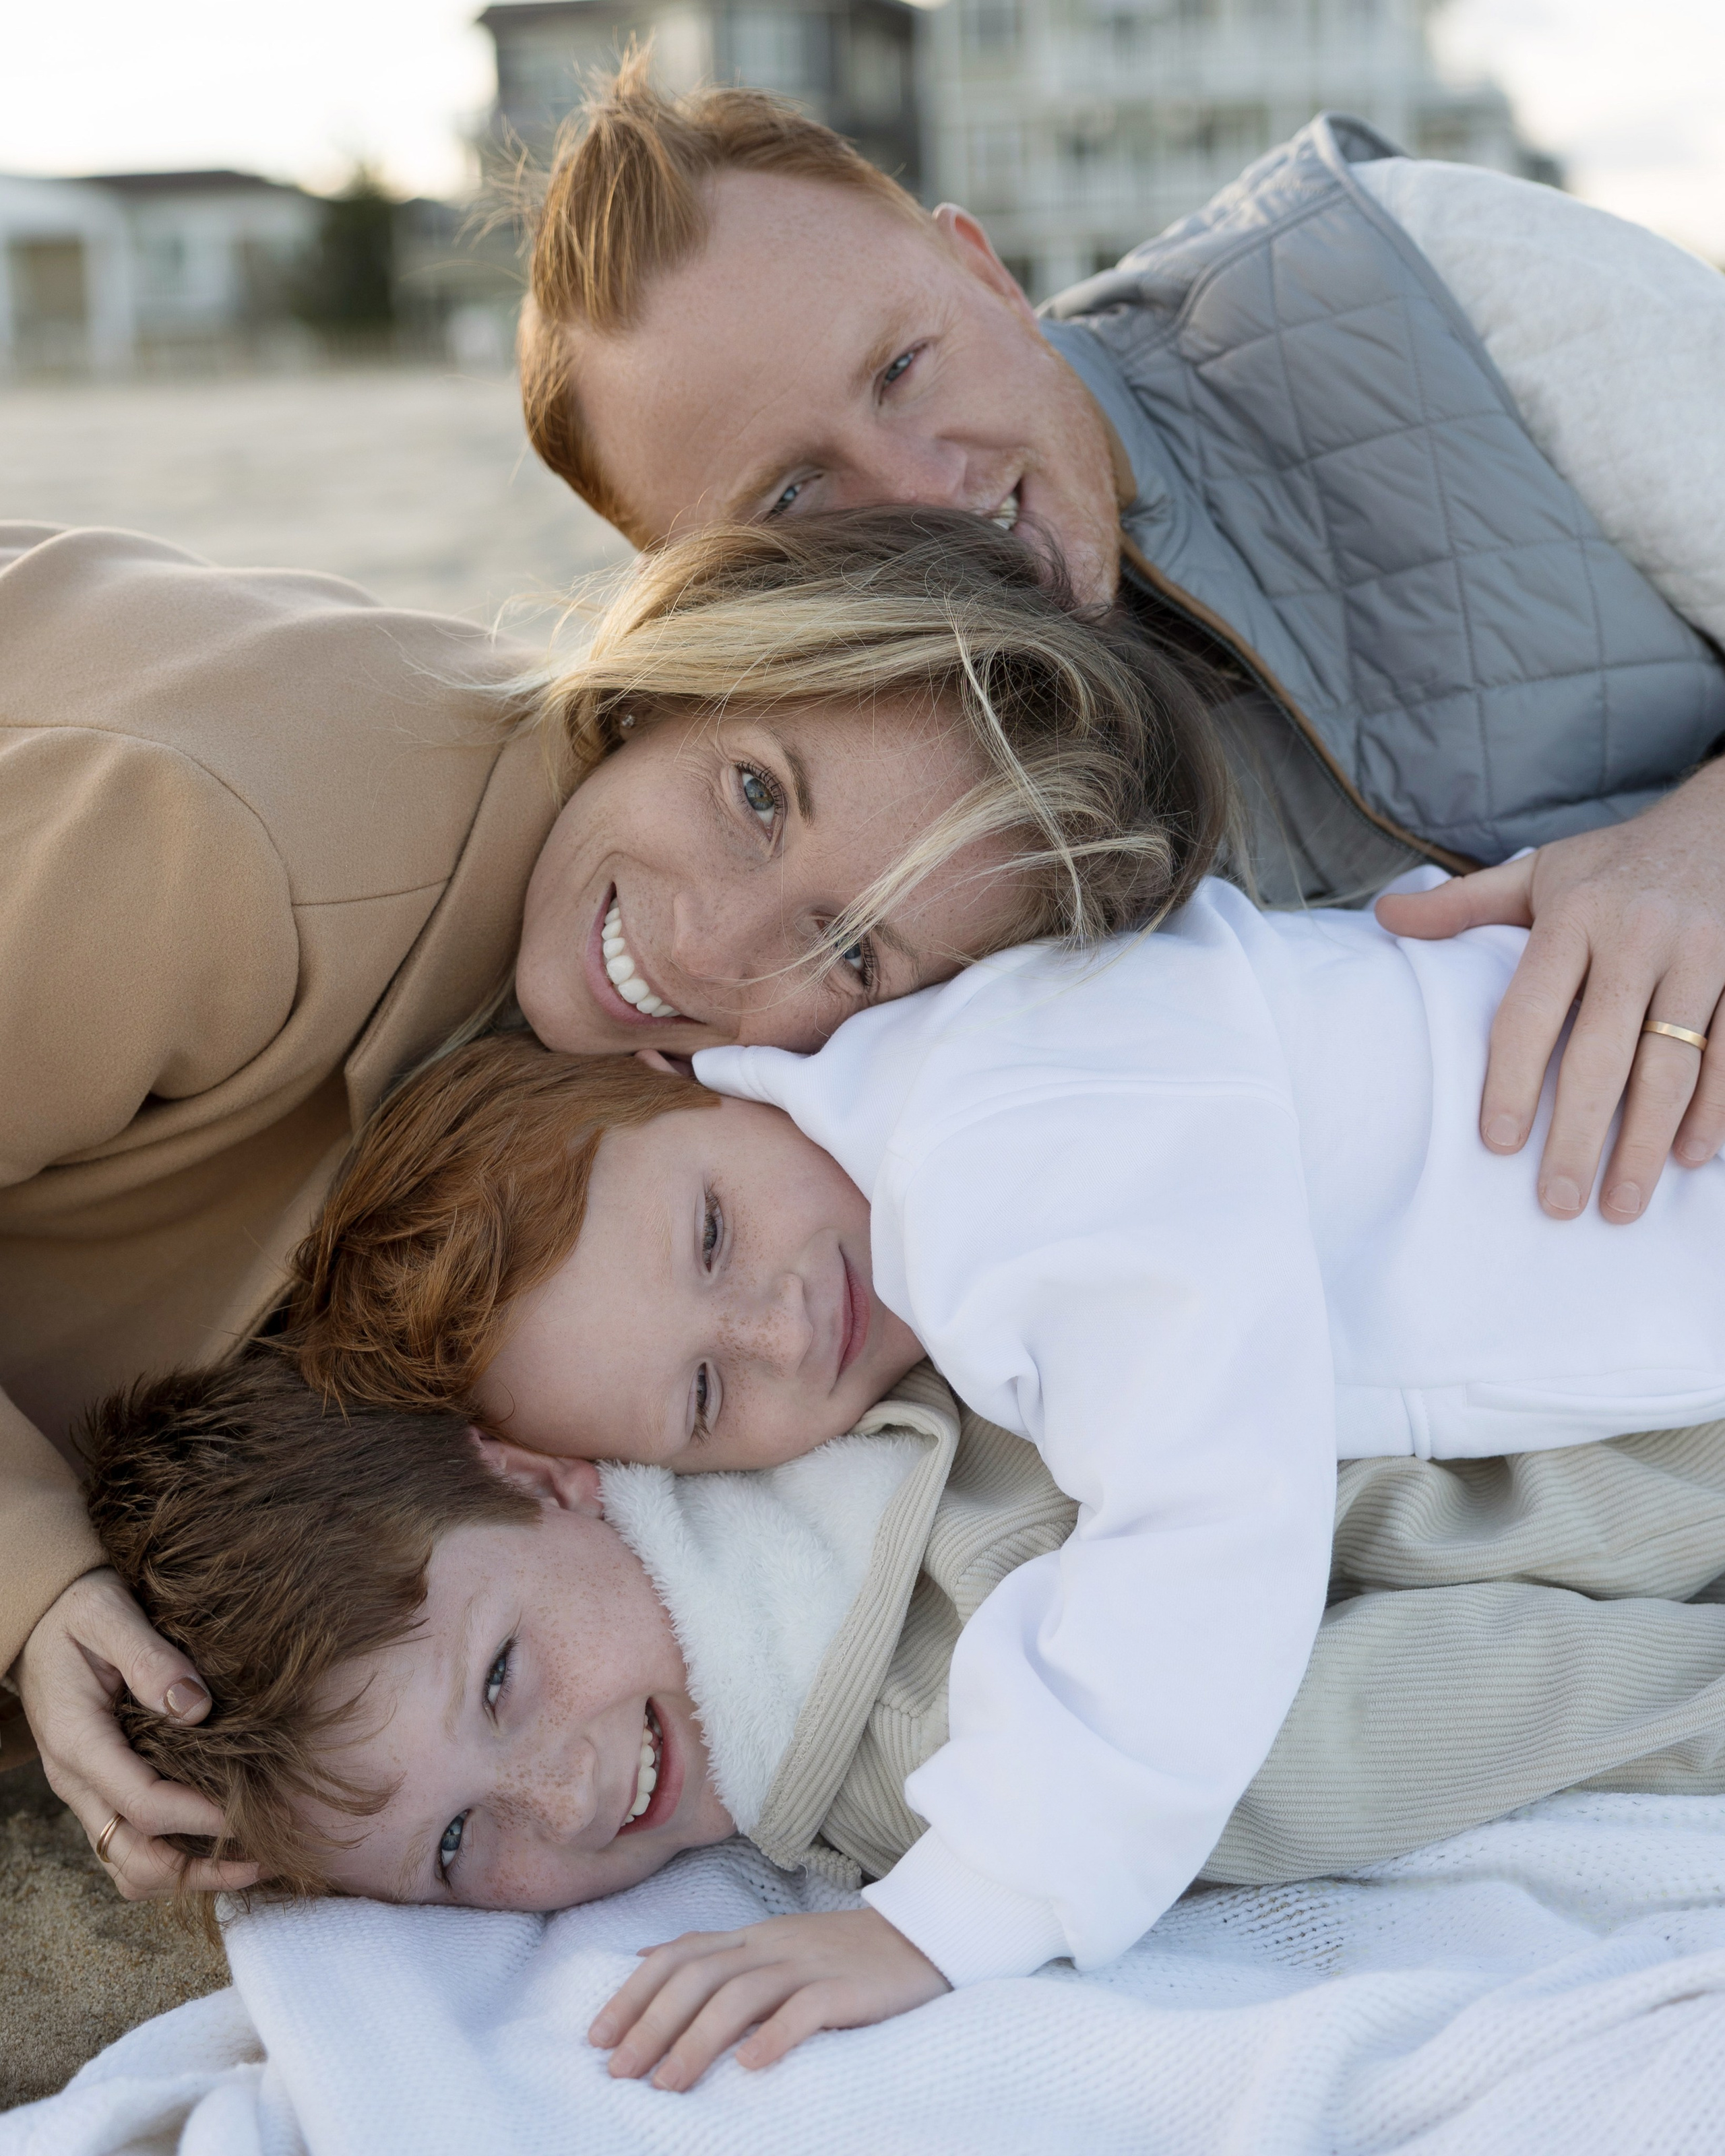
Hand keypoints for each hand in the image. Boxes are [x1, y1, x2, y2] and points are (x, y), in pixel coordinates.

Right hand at [12, 1567, 261, 1901]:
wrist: (41, 1617)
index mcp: (77, 1742)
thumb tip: (196, 1708)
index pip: (141, 1804)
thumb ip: (152, 1660)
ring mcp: (87, 1791)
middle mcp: (77, 1780)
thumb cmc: (78, 1612)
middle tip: (262, 1858)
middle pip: (132, 1859)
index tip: (250, 1812)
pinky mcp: (101, 1788)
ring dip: (186, 1873)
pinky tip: (219, 1840)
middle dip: (197, 1871)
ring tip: (248, 1861)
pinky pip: (130, 1844)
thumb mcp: (111, 1616)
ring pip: (129, 1865)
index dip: (199, 1816)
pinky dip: (174, 1854)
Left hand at [589, 1907, 948, 2090]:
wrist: (923, 1934)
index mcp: (751, 1937)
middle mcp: (771, 1945)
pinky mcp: (847, 1988)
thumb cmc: (841, 1954)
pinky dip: (774, 2035)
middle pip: (698, 1976)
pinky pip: (806, 2009)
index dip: (633, 1993)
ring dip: (696, 2040)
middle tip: (619, 2071)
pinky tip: (750, 2067)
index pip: (678, 1955)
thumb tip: (644, 1960)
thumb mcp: (772, 1945)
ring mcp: (808, 1964)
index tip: (596, 2037)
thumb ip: (715, 1952)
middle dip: (650, 2023)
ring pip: (740, 1994)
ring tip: (666, 2084)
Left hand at [1376, 758, 1724, 1221]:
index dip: (1511, 1079)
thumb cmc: (1616, 863)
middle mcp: (1637, 937)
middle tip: (1558, 1203)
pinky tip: (1692, 1158)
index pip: (1530, 1010)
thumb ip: (1463, 904)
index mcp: (1573, 917)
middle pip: (1602, 1054)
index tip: (1497, 1144)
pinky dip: (1716, 1109)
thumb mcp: (1540, 870)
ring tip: (1622, 1204)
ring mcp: (1700, 956)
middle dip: (1579, 1136)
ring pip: (1672, 1065)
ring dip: (1648, 1142)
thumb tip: (1382, 917)